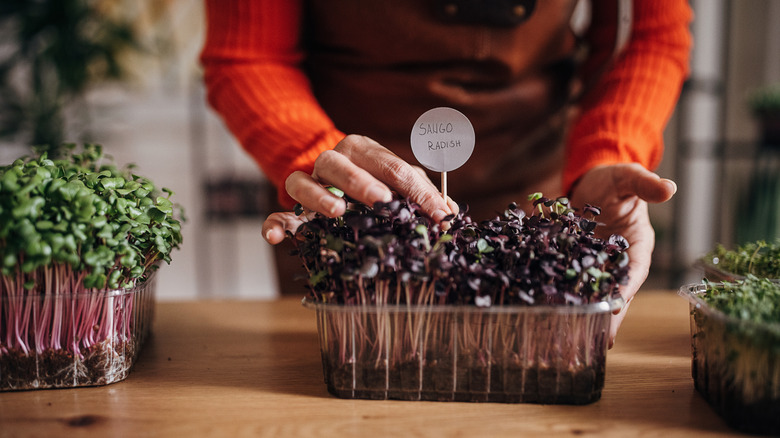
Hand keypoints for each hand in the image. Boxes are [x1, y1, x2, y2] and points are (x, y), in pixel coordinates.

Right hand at [263, 134, 457, 243]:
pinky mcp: (292, 206)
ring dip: (320, 196)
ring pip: (303, 181)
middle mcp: (333, 161)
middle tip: (382, 201)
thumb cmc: (373, 180)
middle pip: (342, 164)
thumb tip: (450, 213)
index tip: (438, 214)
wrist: (331, 176)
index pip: (392, 166)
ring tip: (338, 211)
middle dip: (363, 182)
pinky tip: (276, 236)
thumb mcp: (398, 182)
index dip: (417, 191)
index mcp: (364, 150)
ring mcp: (309, 181)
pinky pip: (278, 212)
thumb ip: (420, 194)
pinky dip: (275, 223)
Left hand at [568, 163, 676, 347]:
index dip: (628, 288)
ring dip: (587, 312)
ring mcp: (595, 263)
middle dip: (609, 315)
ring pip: (593, 292)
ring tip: (577, 337)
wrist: (591, 179)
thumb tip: (668, 187)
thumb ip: (644, 184)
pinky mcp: (575, 262)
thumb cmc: (615, 179)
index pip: (636, 270)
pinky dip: (563, 295)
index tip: (618, 306)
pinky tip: (552, 311)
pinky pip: (570, 280)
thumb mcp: (628, 177)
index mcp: (637, 244)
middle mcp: (618, 259)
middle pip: (616, 291)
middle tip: (600, 340)